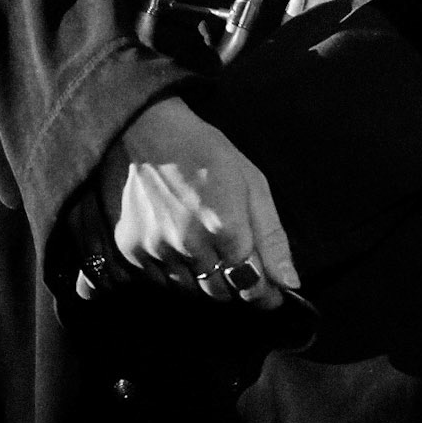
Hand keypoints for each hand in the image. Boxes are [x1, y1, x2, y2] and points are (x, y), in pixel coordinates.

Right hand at [86, 96, 299, 310]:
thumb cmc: (207, 152)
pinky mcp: (131, 250)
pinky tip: (175, 242)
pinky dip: (173, 270)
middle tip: (234, 259)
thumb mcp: (252, 183)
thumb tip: (290, 284)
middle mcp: (190, 246)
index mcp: (226, 227)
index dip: (264, 293)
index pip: (252, 287)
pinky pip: (159, 281)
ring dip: (202, 278)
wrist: (148, 129)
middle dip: (234, 283)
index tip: (269, 291)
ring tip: (203, 244)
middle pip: (221, 293)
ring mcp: (158, 250)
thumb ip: (272, 237)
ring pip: (190, 290)